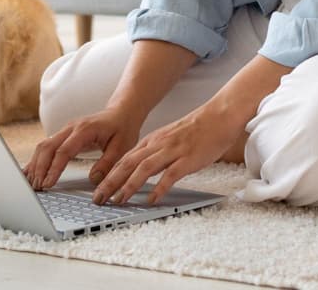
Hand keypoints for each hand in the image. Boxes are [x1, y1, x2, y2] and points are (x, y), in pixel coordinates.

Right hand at [23, 104, 142, 191]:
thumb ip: (108, 163)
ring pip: (43, 146)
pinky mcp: (63, 136)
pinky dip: (37, 160)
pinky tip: (31, 172)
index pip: (64, 151)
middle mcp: (71, 128)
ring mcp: (65, 131)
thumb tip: (94, 180)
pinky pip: (46, 147)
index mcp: (85, 130)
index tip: (48, 184)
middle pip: (48, 147)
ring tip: (32, 184)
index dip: (54, 168)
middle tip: (37, 188)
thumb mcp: (122, 147)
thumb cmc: (122, 129)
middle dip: (39, 168)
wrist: (121, 112)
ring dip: (35, 165)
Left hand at [92, 100, 242, 205]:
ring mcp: (172, 151)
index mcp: (153, 140)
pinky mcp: (187, 159)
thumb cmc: (198, 129)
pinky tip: (151, 199)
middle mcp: (158, 145)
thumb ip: (156, 152)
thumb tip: (142, 170)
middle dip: (110, 182)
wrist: (219, 116)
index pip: (124, 159)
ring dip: (128, 186)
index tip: (98, 189)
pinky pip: (170, 175)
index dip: (109, 175)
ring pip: (144, 169)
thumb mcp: (170, 138)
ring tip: (118, 201)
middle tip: (98, 198)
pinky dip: (159, 188)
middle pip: (128, 164)